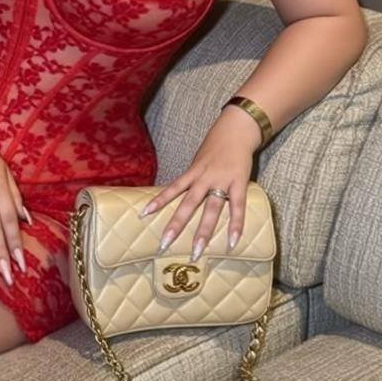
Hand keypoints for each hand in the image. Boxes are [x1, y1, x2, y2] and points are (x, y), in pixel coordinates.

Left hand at [139, 139, 254, 260]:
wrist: (237, 129)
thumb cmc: (217, 146)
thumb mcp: (199, 160)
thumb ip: (194, 177)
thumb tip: (182, 192)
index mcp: (192, 172)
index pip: (172, 189)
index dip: (158, 201)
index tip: (142, 215)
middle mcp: (204, 178)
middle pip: (187, 204)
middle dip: (176, 225)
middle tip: (164, 244)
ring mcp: (221, 181)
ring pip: (210, 210)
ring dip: (203, 232)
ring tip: (196, 251)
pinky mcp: (238, 182)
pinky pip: (236, 206)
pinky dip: (236, 224)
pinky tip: (233, 242)